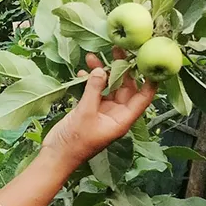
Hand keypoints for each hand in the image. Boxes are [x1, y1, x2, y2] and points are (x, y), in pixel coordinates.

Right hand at [41, 48, 158, 169]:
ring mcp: (102, 111)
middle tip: (117, 49)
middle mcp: (116, 114)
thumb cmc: (74, 142)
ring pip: (108, 87)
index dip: (149, 81)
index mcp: (122, 119)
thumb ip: (94, 90)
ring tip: (93, 57)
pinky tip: (82, 72)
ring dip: (101, 73)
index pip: (143, 98)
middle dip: (121, 69)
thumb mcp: (85, 113)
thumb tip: (102, 69)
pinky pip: (94, 91)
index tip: (149, 62)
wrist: (56, 156)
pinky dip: (89, 81)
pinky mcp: (89, 109)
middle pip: (125, 88)